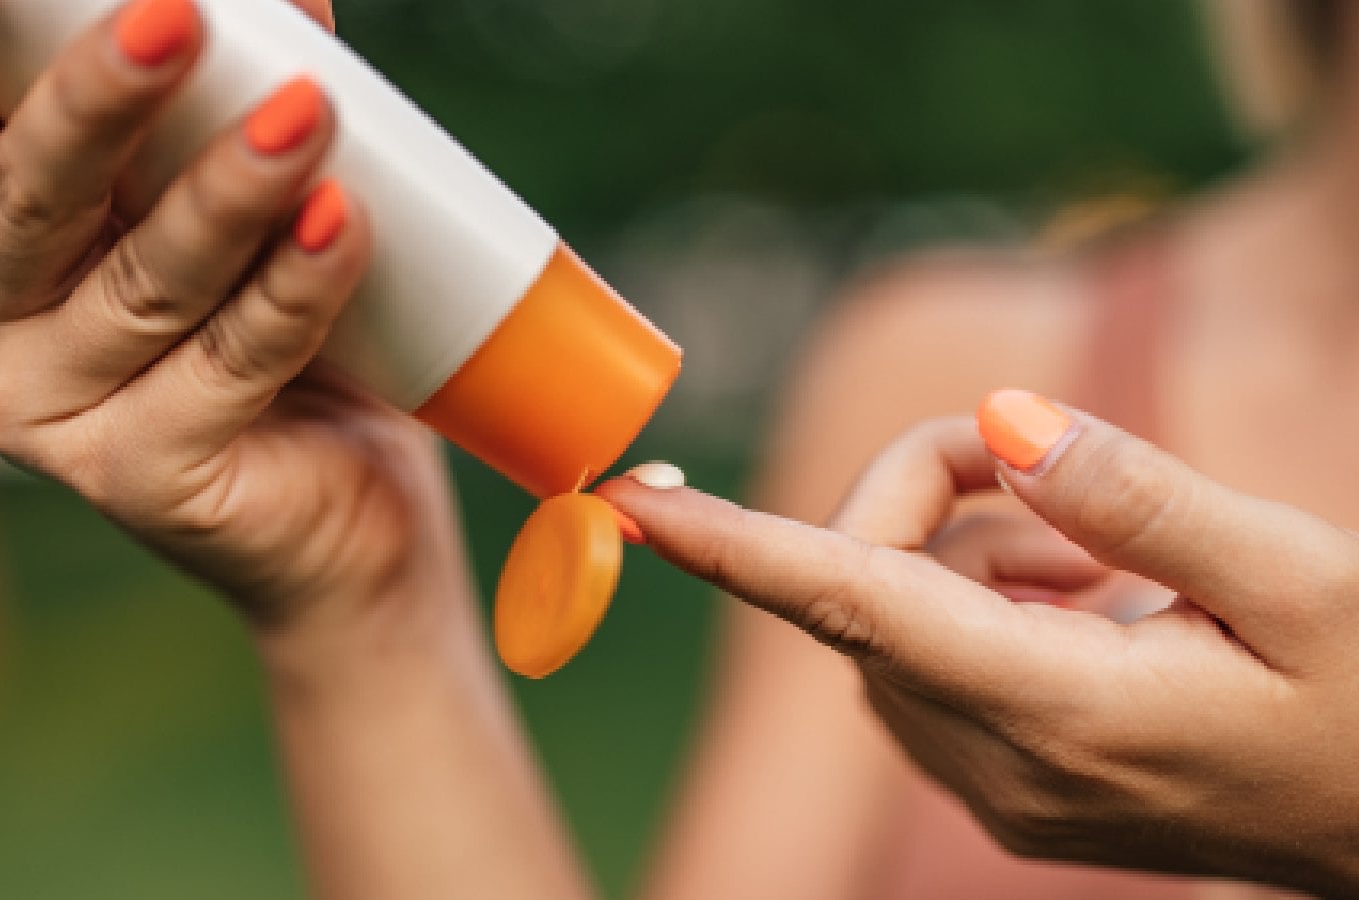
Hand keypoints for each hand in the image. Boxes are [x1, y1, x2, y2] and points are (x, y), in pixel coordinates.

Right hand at [0, 0, 472, 657]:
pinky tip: (342, 226)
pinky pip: (226, 365)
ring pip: (145, 280)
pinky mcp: (136, 478)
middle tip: (173, 18)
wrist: (354, 510)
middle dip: (98, 100)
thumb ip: (247, 111)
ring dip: (229, 193)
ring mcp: (55, 410)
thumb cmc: (299, 343)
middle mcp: (6, 317)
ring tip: (308, 117)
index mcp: (14, 228)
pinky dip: (293, 291)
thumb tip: (294, 7)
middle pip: (27, 194)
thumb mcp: (260, 209)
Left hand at [600, 394, 1358, 895]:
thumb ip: (1136, 495)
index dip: (732, 549)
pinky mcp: (1010, 792)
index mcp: (1067, 713)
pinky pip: (925, 666)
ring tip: (1100, 556)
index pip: (852, 609)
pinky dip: (974, 600)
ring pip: (886, 625)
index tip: (626, 498)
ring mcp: (999, 792)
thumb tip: (995, 420)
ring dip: (957, 548)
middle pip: (865, 589)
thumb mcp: (1303, 576)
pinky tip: (1085, 598)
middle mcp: (1002, 768)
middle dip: (924, 495)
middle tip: (1047, 459)